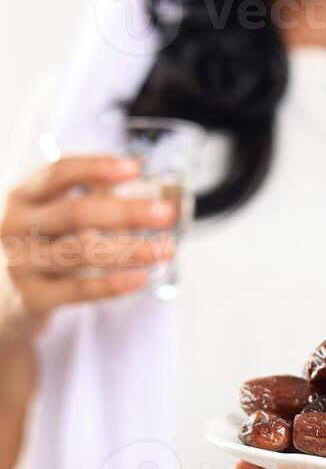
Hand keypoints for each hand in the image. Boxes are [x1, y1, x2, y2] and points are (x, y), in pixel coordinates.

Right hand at [0, 155, 177, 347]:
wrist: (1, 300)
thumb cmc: (39, 247)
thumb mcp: (52, 216)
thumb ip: (89, 200)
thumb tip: (146, 192)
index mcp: (23, 196)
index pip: (59, 172)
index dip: (98, 167)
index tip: (134, 169)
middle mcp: (14, 225)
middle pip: (75, 212)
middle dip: (126, 212)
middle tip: (166, 213)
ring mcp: (19, 262)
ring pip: (81, 252)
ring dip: (129, 249)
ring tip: (165, 249)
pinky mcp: (31, 298)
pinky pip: (79, 290)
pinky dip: (113, 284)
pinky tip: (141, 278)